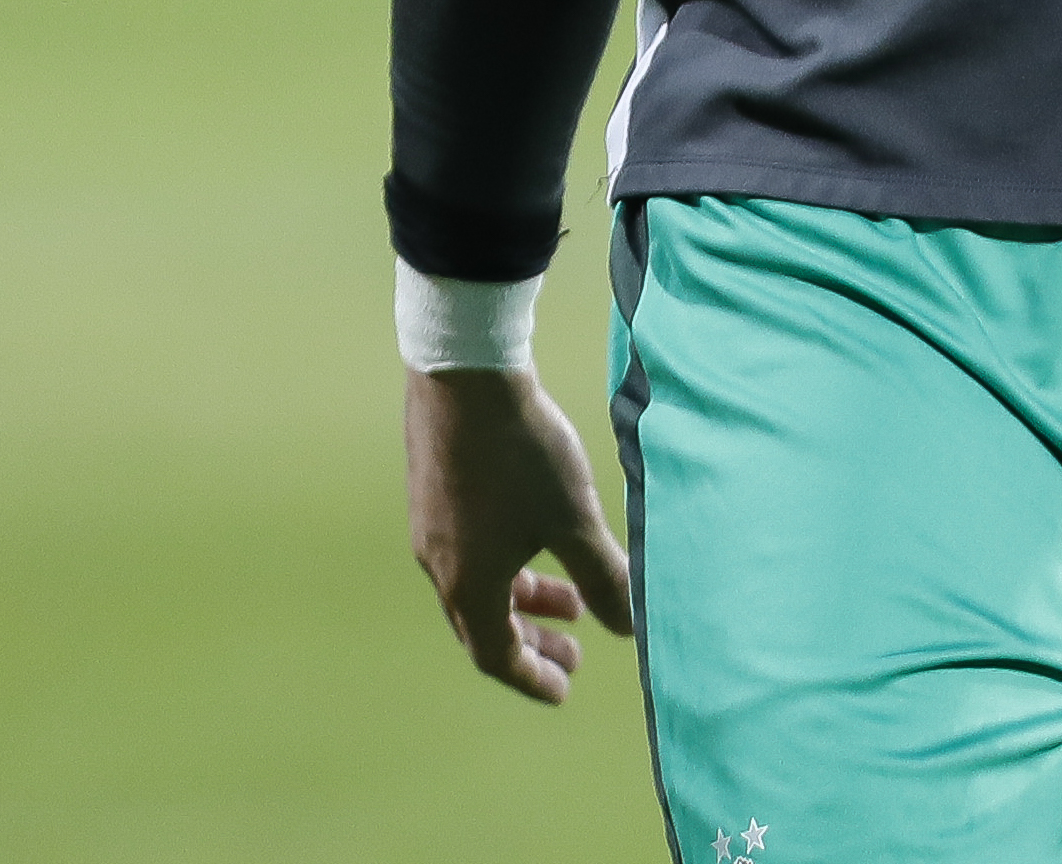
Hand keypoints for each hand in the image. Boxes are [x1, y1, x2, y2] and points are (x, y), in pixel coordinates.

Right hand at [403, 366, 635, 702]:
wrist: (465, 373)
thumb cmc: (521, 452)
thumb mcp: (574, 519)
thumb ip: (603, 577)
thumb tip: (630, 627)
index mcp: (468, 584)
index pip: (496, 655)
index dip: (533, 676)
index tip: (565, 688)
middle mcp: (440, 564)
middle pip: (484, 624)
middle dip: (532, 641)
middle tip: (575, 648)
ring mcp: (431, 527)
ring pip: (479, 583)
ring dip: (524, 597)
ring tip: (569, 592)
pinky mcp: (433, 491)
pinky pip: (470, 550)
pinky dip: (507, 563)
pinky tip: (536, 535)